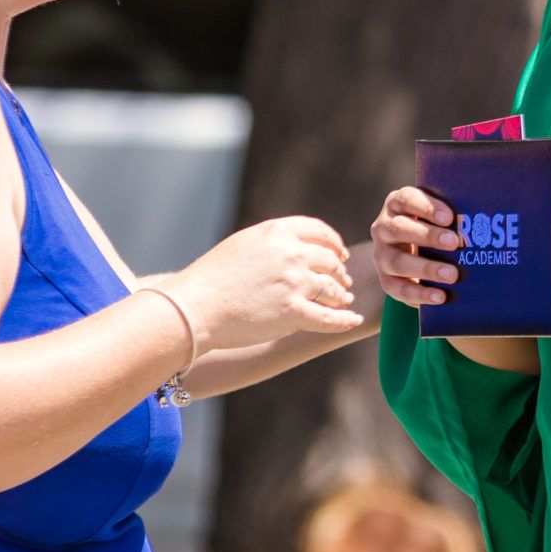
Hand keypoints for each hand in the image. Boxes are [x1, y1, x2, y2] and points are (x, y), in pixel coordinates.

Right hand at [170, 216, 359, 351]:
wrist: (196, 306)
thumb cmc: (212, 277)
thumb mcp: (243, 243)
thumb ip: (273, 241)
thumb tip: (297, 245)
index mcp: (277, 232)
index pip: (319, 231)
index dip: (334, 242)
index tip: (339, 253)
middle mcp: (290, 253)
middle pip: (330, 260)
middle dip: (339, 271)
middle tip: (343, 280)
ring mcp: (294, 283)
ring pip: (333, 288)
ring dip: (342, 295)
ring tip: (344, 300)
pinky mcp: (293, 313)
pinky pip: (329, 317)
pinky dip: (345, 320)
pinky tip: (354, 320)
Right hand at [370, 186, 458, 308]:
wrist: (418, 254)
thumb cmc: (436, 228)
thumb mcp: (439, 216)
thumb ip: (453, 214)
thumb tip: (482, 217)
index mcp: (397, 204)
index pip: (406, 199)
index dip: (427, 207)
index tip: (449, 217)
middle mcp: (384, 228)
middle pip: (400, 229)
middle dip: (428, 236)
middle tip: (455, 242)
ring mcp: (381, 255)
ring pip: (398, 261)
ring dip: (426, 268)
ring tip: (452, 274)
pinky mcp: (386, 280)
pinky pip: (399, 289)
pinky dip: (420, 294)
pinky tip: (441, 296)